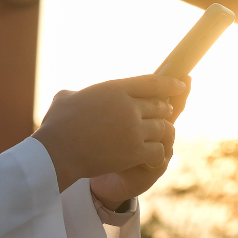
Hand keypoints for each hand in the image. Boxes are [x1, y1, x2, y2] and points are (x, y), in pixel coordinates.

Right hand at [32, 75, 186, 192]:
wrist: (57, 152)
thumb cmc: (57, 125)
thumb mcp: (65, 98)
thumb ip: (78, 93)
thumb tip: (74, 95)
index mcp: (115, 88)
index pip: (152, 82)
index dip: (170, 84)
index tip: (181, 85)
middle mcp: (129, 106)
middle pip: (160, 105)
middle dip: (163, 111)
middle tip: (162, 115)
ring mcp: (134, 129)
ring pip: (162, 128)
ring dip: (160, 132)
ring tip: (155, 136)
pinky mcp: (135, 151)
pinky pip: (159, 149)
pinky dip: (157, 152)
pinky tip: (150, 155)